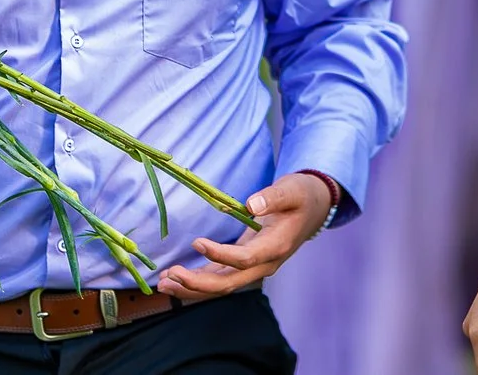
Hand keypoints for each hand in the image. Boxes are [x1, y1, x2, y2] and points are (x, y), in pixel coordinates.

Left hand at [157, 172, 334, 299]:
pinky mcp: (244, 263)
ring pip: (221, 286)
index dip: (220, 255)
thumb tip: (250, 204)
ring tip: (164, 283)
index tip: (197, 242)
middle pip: (229, 283)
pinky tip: (176, 279)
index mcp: (276, 247)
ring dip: (193, 288)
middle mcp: (264, 264)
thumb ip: (273, 197)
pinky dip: (198, 280)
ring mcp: (254, 267)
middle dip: (198, 284)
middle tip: (171, 276)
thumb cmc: (302, 196)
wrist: (313, 209)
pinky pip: (220, 277)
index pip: (245, 260)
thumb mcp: (292, 190)